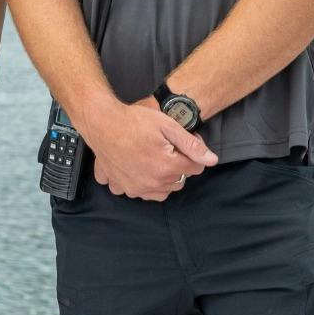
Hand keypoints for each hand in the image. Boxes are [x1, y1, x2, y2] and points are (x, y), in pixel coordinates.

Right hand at [86, 98, 216, 200]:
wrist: (102, 122)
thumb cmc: (133, 121)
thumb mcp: (167, 126)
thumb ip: (191, 145)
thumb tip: (211, 160)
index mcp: (166, 167)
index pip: (195, 168)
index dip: (192, 153)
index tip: (182, 143)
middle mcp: (152, 183)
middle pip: (179, 181)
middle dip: (178, 166)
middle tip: (168, 149)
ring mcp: (136, 188)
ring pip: (162, 191)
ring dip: (163, 179)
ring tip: (155, 159)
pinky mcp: (122, 187)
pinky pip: (140, 193)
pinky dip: (142, 185)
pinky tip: (139, 169)